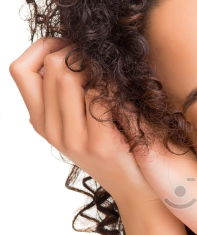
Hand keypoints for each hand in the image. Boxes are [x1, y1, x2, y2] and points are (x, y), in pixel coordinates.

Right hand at [9, 36, 158, 210]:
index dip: (43, 48)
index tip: (67, 47)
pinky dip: (111, 83)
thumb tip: (64, 51)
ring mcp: (72, 137)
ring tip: (110, 75)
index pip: (20, 70)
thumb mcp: (81, 120)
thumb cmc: (115, 146)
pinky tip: (123, 90)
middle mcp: (50, 129)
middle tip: (99, 58)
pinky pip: (97, 93)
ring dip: (94, 65)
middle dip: (77, 51)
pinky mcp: (98, 142)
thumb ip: (66, 92)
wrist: (138, 188)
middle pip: (51, 66)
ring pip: (69, 75)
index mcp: (40, 120)